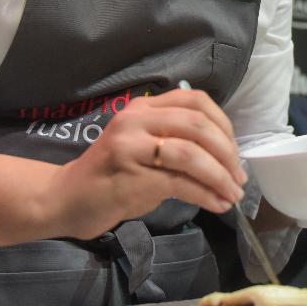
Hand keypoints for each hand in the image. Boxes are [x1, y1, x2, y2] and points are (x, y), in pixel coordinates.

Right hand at [49, 88, 247, 239]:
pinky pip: (181, 183)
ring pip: (192, 154)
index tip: (234, 149)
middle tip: (240, 177)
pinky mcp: (132, 176)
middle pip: (198, 126)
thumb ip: (176, 138)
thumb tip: (225, 153)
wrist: (67, 198)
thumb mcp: (143, 146)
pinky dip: (206, 194)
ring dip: (220, 176)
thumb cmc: (112, 175)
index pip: (196, 100)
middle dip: (227, 153)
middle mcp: (137, 120)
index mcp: (144, 107)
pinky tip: (218, 204)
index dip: (223, 124)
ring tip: (233, 193)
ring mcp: (132, 146)